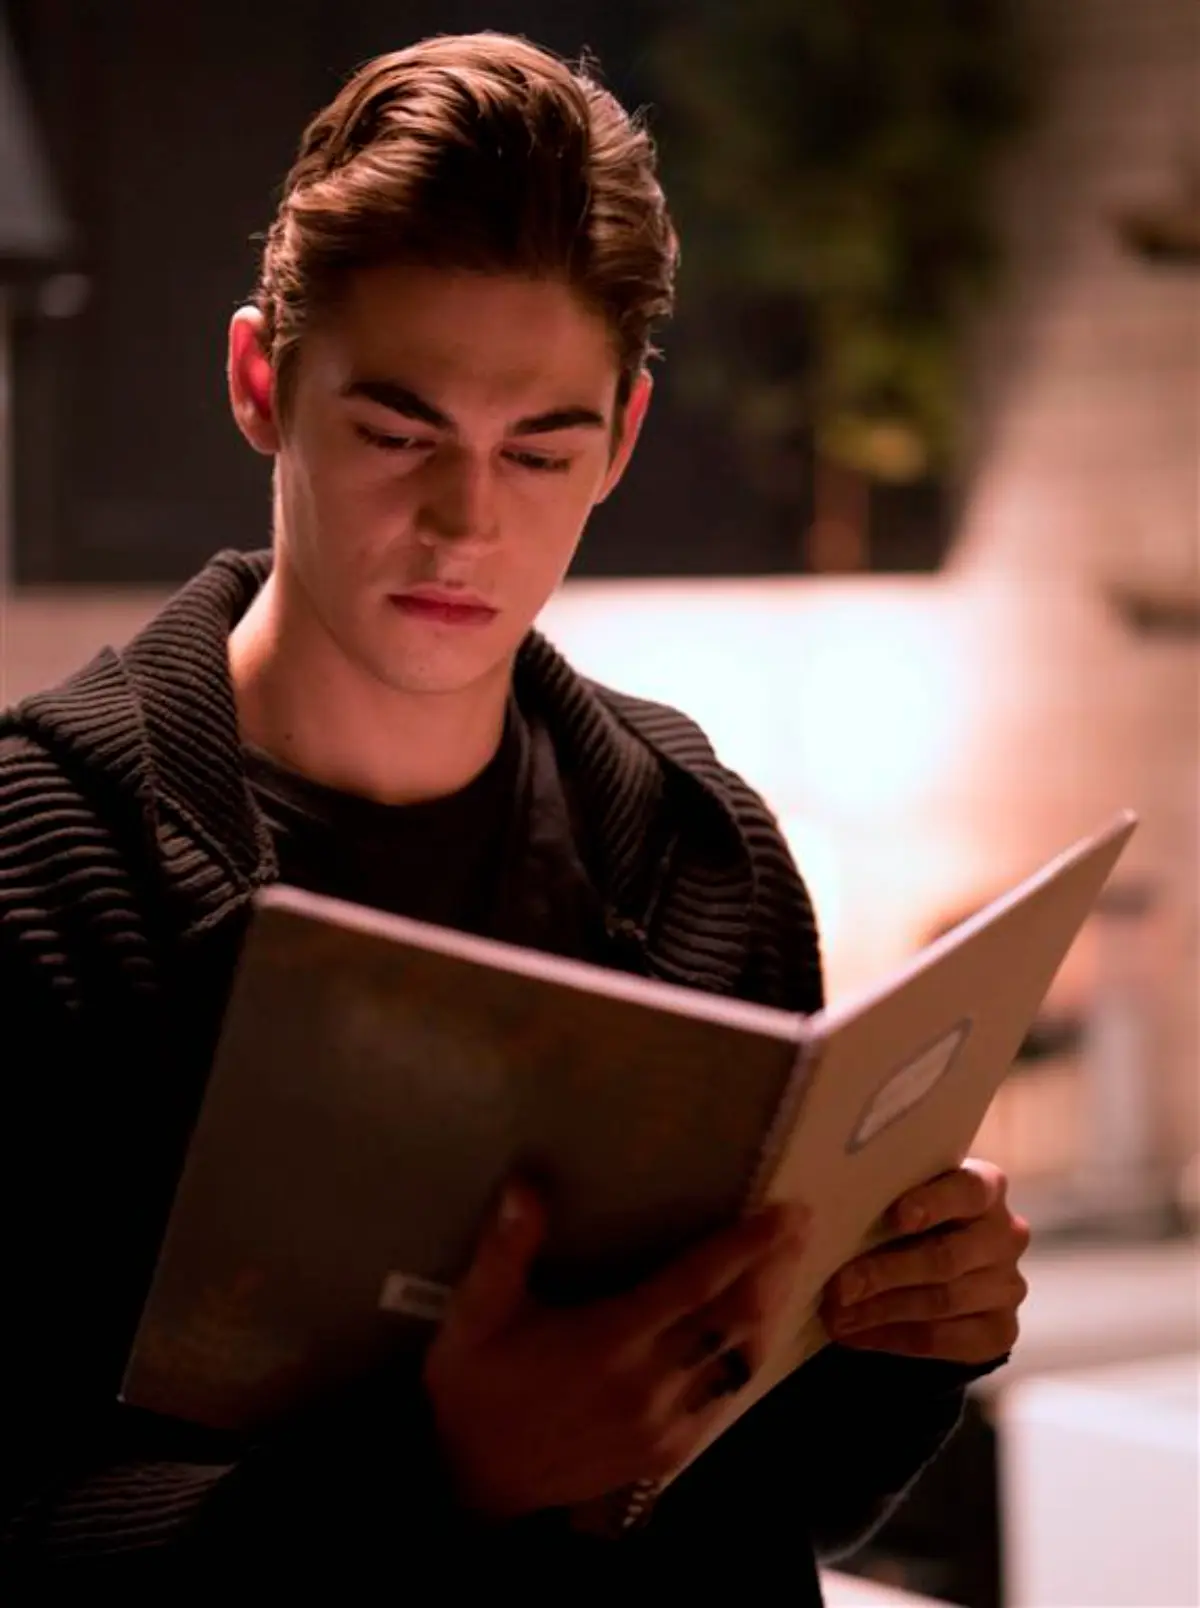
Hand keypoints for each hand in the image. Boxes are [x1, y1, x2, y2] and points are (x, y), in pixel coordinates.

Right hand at [423, 1185, 808, 1517]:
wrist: (471, 1482)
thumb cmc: (477, 1387)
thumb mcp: (476, 1314)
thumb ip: (505, 1249)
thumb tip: (526, 1186)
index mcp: (608, 1342)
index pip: (695, 1285)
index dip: (744, 1247)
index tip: (781, 1213)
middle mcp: (648, 1384)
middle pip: (734, 1321)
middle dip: (772, 1270)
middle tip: (800, 1226)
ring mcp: (664, 1425)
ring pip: (740, 1363)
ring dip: (770, 1312)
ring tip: (789, 1266)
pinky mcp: (668, 1454)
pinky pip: (726, 1400)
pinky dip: (749, 1359)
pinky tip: (757, 1332)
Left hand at [820, 1159, 1029, 1364]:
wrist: (941, 1270)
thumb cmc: (908, 1218)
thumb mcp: (901, 1198)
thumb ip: (882, 1196)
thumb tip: (812, 1207)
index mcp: (985, 1186)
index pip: (968, 1190)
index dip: (934, 1203)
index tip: (897, 1217)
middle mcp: (1006, 1234)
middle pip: (947, 1257)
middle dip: (886, 1273)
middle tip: (839, 1287)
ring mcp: (1008, 1285)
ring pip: (942, 1302)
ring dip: (882, 1311)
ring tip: (837, 1315)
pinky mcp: (1001, 1330)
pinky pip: (943, 1340)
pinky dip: (892, 1338)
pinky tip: (857, 1335)